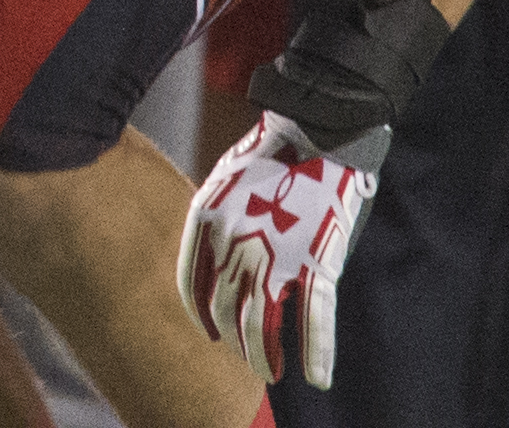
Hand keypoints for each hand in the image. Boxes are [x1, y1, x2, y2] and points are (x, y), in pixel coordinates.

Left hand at [178, 108, 388, 388]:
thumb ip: (221, 221)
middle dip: (235, 339)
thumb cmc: (272, 152)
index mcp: (205, 220)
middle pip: (226, 309)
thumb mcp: (226, 181)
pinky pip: (315, 320)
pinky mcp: (317, 263)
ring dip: (265, 355)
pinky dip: (317, 353)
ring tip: (271, 374)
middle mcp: (233, 244)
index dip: (202, 314)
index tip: (210, 332)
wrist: (315, 131)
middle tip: (245, 357)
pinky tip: (317, 377)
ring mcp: (275, 256)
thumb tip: (223, 256)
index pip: (191, 284)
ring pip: (263, 323)